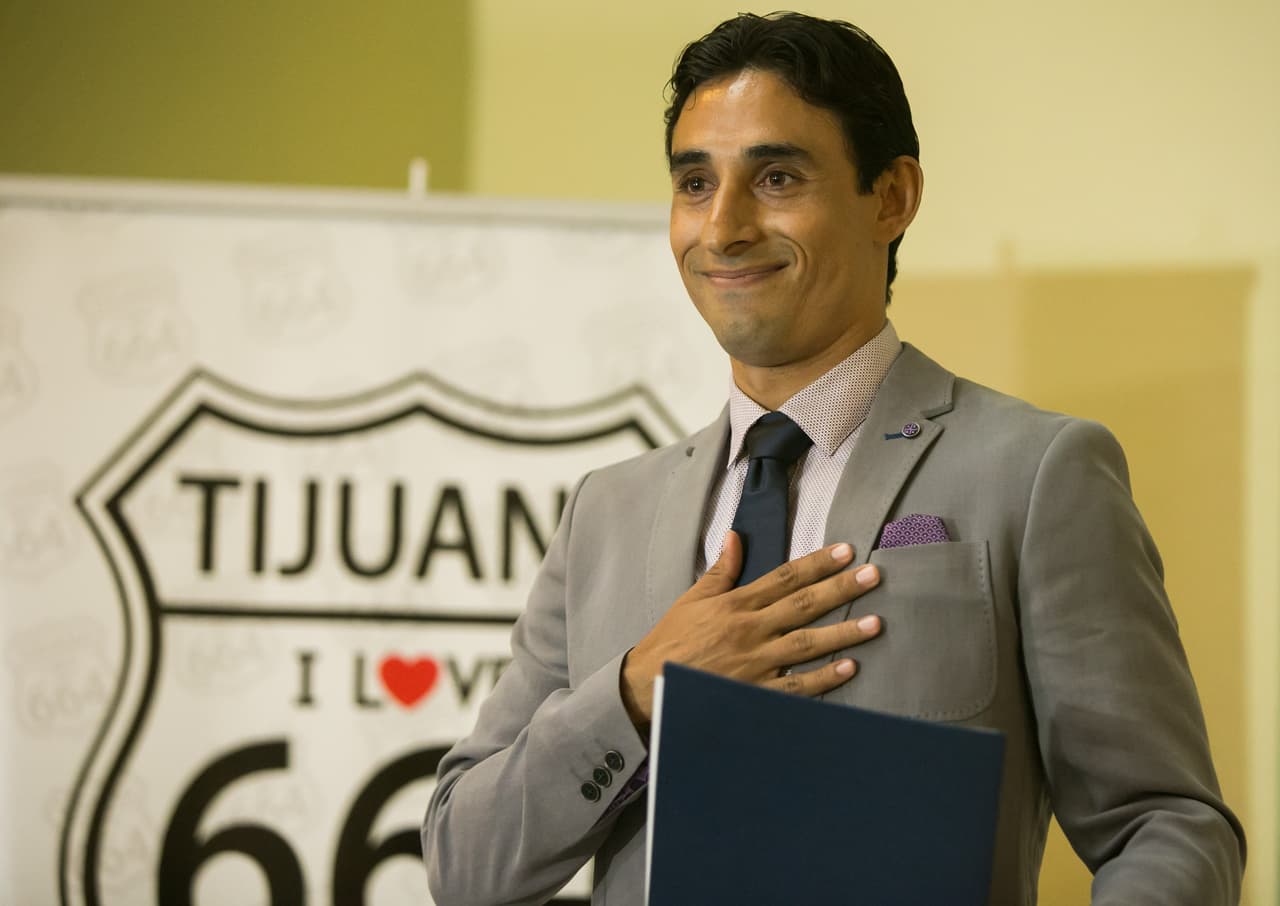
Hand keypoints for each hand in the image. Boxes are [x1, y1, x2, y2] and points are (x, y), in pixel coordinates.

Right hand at [619, 532, 880, 726]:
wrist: (648, 687)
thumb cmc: (671, 642)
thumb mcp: (692, 600)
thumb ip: (720, 571)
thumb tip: (735, 537)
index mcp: (736, 604)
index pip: (784, 577)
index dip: (817, 563)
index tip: (846, 551)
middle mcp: (750, 630)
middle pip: (803, 605)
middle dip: (840, 589)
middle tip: (874, 576)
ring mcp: (756, 664)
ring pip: (807, 645)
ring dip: (843, 633)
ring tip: (875, 623)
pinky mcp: (757, 694)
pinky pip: (796, 687)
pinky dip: (823, 679)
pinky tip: (849, 669)